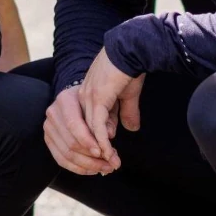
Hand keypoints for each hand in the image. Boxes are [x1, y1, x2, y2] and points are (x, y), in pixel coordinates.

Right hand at [44, 84, 118, 176]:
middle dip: (92, 158)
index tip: (103, 152)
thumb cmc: (94, 100)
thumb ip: (107, 118)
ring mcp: (49, 127)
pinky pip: (61, 160)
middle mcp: (53, 113)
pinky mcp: (49, 139)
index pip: (74, 124)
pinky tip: (93, 170)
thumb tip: (110, 136)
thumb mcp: (104, 104)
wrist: (79, 98)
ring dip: (88, 165)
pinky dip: (78, 168)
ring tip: (106, 168)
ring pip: (66, 154)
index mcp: (65, 99)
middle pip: (70, 143)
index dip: (88, 141)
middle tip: (111, 165)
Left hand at [79, 48, 144, 166]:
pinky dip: (102, 141)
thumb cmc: (130, 68)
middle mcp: (84, 97)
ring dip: (100, 150)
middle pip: (84, 131)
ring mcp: (88, 97)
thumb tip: (131, 129)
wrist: (131, 49)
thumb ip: (126, 111)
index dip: (96, 143)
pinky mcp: (98, 98)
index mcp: (87, 95)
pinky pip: (97, 126)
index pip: (87, 125)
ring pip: (89, 131)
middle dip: (96, 151)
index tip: (106, 158)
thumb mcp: (127, 94)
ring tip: (110, 164)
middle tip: (106, 166)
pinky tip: (108, 152)